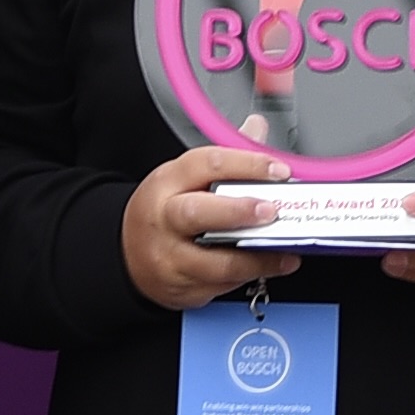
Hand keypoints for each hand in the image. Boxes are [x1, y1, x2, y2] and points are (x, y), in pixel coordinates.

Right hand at [122, 144, 283, 308]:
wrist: (128, 256)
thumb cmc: (163, 212)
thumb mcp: (183, 178)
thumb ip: (225, 157)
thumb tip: (256, 128)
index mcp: (168, 182)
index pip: (206, 164)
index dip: (246, 164)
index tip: (278, 170)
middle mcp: (165, 219)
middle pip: (198, 212)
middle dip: (239, 211)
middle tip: (271, 211)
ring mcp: (171, 256)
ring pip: (214, 260)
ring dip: (256, 258)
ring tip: (286, 250)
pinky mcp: (182, 286)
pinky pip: (221, 284)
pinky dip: (250, 275)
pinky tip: (270, 266)